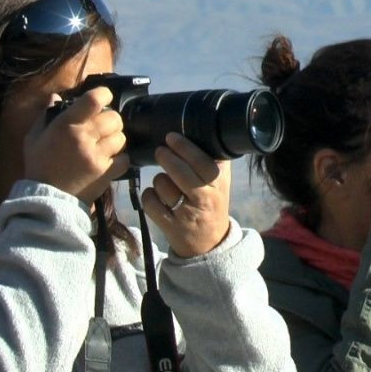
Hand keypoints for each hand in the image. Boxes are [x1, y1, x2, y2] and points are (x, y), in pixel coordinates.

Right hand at [23, 87, 128, 203]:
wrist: (47, 200)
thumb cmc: (39, 167)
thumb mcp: (34, 138)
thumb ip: (46, 115)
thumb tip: (56, 97)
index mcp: (66, 125)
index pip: (95, 100)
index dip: (104, 95)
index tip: (103, 98)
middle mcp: (85, 138)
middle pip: (114, 118)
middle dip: (111, 120)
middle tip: (103, 127)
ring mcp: (98, 157)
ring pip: (121, 138)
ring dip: (115, 139)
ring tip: (105, 145)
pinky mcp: (107, 173)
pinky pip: (125, 159)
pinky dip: (120, 158)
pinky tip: (109, 160)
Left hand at [140, 133, 230, 257]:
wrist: (209, 242)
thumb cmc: (212, 204)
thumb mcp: (221, 182)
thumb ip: (215, 159)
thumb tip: (202, 129)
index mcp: (217, 184)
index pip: (201, 161)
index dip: (183, 147)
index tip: (171, 137)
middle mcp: (203, 198)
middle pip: (179, 171)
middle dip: (165, 157)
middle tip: (160, 151)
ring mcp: (186, 214)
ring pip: (161, 185)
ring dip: (158, 180)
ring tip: (164, 182)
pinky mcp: (170, 226)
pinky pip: (150, 202)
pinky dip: (149, 196)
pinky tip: (156, 197)